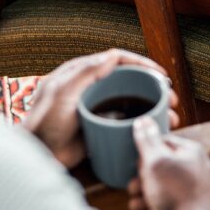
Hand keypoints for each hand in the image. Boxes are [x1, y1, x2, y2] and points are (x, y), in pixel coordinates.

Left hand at [23, 49, 179, 168]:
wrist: (36, 155)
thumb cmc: (44, 122)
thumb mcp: (62, 92)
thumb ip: (85, 72)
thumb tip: (113, 54)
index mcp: (81, 73)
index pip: (117, 61)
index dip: (142, 64)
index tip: (162, 75)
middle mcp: (91, 88)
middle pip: (128, 81)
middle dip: (153, 88)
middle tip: (172, 99)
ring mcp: (96, 108)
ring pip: (130, 103)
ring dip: (152, 108)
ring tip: (171, 118)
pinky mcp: (99, 129)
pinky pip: (124, 123)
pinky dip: (141, 125)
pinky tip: (154, 133)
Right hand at [128, 117, 209, 209]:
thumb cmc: (177, 196)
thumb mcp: (155, 162)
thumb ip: (147, 140)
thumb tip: (143, 120)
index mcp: (192, 152)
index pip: (165, 142)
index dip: (146, 153)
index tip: (134, 166)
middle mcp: (200, 169)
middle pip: (164, 170)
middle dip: (144, 182)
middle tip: (132, 190)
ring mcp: (201, 193)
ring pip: (168, 192)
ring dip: (148, 200)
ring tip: (136, 209)